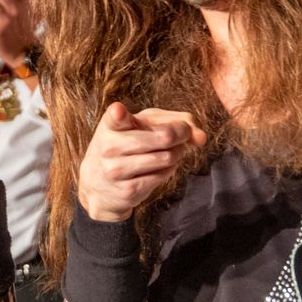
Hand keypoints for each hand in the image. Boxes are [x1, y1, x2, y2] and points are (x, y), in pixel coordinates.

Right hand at [76, 101, 204, 222]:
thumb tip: (201, 137)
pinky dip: (169, 169)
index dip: (118, 114)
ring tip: (170, 151)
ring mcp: (117, 170)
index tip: (119, 111)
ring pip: (168, 157)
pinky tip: (160, 167)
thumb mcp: (144, 124)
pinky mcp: (128, 190)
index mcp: (111, 125)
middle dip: (182, 134)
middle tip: (182, 134)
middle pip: (164, 136)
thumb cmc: (128, 144)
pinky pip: (163, 175)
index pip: (114, 117)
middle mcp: (110, 147)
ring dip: (177, 153)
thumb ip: (177, 120)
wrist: (99, 185)